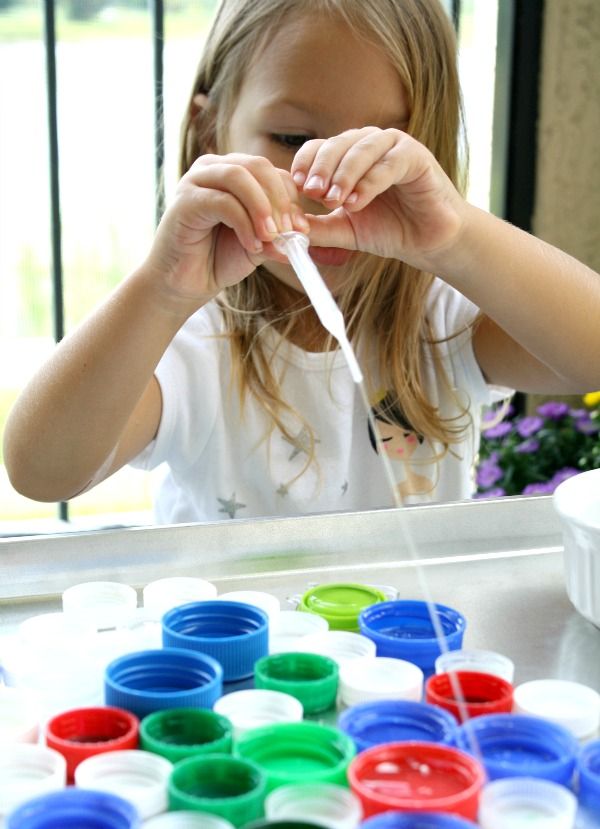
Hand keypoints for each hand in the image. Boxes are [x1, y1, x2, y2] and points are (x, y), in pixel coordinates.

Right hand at [142, 153, 309, 309]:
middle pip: (258, 166)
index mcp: (234, 173)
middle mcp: (214, 168)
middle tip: (289, 232)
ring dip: (262, 208)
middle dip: (279, 200)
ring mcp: (197, 181)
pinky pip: (223, 202)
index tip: (301, 229)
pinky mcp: (185, 200)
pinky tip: (252, 246)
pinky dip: (244, 224)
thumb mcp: (258, 243)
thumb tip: (302, 233)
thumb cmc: (218, 259)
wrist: (183, 284)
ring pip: (240, 177)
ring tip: (271, 237)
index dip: (291, 197)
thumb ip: (278, 233)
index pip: (271, 171)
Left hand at [290, 128, 467, 271]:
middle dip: (321, 169)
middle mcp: (367, 145)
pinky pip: (388, 163)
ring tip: (332, 200)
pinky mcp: (415, 156)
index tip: (296, 189)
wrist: (427, 241)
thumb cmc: (388, 229)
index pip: (318, 148)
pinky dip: (369, 181)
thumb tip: (285, 229)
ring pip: (360, 149)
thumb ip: (318, 227)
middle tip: (311, 192)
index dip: (304, 165)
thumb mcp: (346, 229)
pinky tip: (357, 202)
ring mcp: (392, 146)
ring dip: (343, 174)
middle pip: (336, 144)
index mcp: (347, 156)